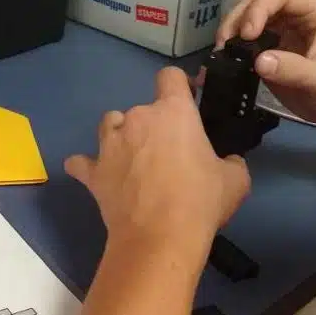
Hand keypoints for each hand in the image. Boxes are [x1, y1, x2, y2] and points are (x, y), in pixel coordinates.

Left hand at [65, 67, 250, 260]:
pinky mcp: (93, 172)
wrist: (161, 237)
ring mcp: (109, 144)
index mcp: (174, 112)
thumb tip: (228, 163)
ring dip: (119, 136)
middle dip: (151, 126)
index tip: (185, 103)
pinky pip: (80, 162)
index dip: (178, 87)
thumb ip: (230, 162)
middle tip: (165, 154)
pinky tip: (94, 175)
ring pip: (109, 125)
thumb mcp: (235, 180)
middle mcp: (137, 119)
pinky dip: (86, 167)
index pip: (170, 77)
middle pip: (140, 108)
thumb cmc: (201, 201)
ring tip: (131, 158)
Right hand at [216, 0, 315, 158]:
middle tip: (225, 45)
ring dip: (231, 30)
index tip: (247, 36)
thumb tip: (259, 61)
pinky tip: (224, 59)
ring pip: (246, 15)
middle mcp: (295, 11)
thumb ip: (293, 70)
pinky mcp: (268, 44)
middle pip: (256, 1)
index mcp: (314, 8)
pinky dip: (232, 45)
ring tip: (223, 52)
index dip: (258, 9)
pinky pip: (244, 36)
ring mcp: (280, 27)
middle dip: (238, 19)